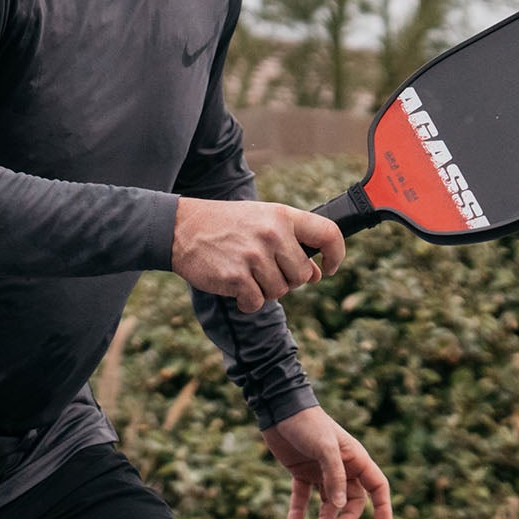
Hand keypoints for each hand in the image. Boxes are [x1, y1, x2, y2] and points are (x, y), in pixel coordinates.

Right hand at [171, 197, 343, 313]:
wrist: (182, 229)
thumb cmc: (226, 225)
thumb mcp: (262, 221)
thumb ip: (291, 242)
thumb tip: (316, 274)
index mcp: (283, 216)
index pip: (328, 233)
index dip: (337, 255)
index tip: (329, 268)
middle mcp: (272, 234)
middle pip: (302, 275)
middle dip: (287, 280)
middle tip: (264, 270)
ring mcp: (255, 256)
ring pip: (280, 292)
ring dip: (265, 291)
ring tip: (246, 274)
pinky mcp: (237, 277)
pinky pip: (257, 303)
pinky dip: (248, 303)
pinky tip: (236, 289)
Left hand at [262, 406, 392, 518]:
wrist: (280, 409)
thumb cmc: (308, 424)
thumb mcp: (325, 448)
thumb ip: (334, 476)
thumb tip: (342, 506)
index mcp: (355, 458)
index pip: (377, 486)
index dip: (383, 508)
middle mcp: (341, 466)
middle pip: (352, 500)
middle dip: (346, 518)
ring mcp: (321, 471)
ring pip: (328, 502)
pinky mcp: (301, 472)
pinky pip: (303, 497)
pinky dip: (298, 512)